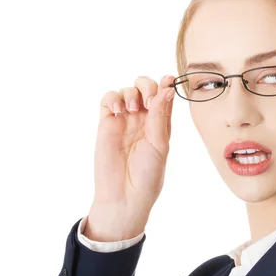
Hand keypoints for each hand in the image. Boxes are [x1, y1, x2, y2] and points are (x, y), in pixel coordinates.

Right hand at [85, 74, 175, 241]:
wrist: (124, 196)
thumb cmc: (147, 176)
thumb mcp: (160, 144)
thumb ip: (160, 117)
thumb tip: (167, 89)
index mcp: (161, 123)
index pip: (164, 96)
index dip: (166, 85)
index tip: (169, 79)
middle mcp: (143, 119)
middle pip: (145, 87)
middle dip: (147, 86)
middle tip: (148, 101)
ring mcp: (124, 120)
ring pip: (127, 90)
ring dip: (131, 93)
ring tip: (132, 111)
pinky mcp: (106, 124)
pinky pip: (108, 100)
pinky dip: (113, 98)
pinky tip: (118, 111)